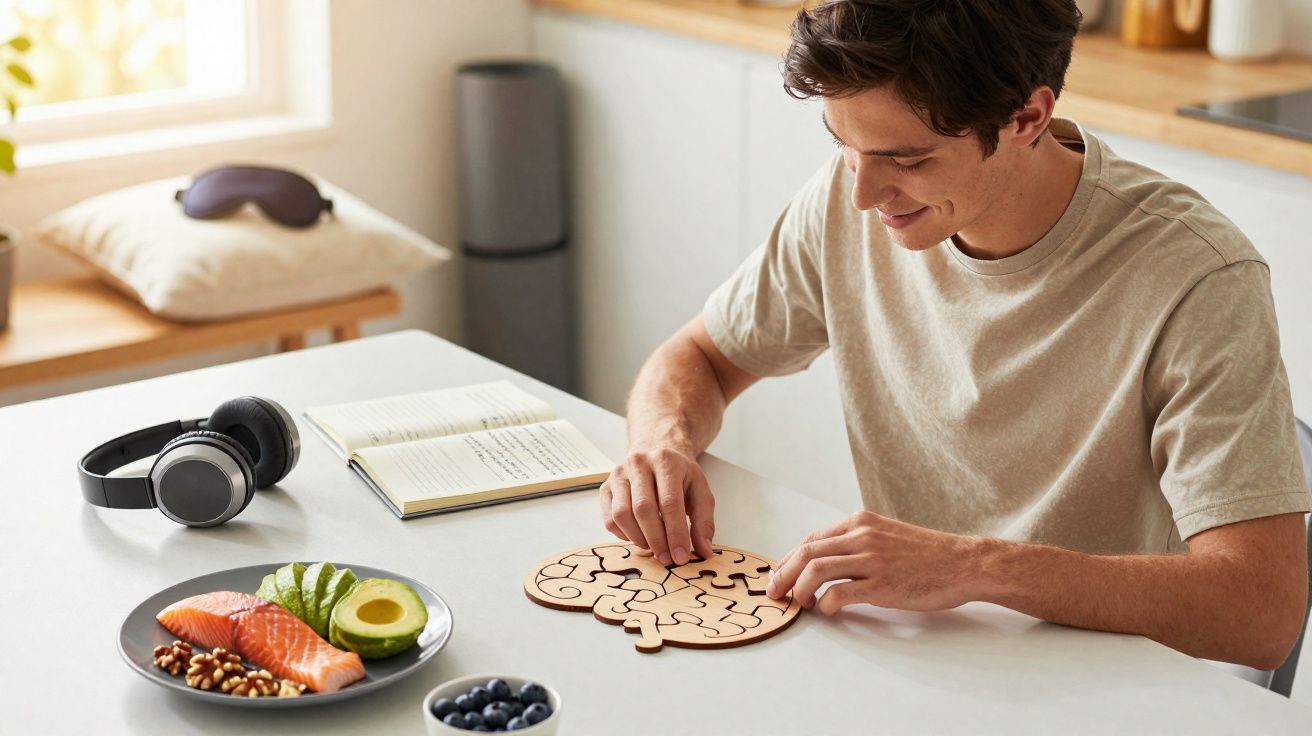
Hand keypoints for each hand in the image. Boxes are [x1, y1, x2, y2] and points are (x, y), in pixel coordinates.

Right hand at [598, 446, 715, 565]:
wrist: (656, 451)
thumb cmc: (679, 475)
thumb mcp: (700, 491)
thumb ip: (704, 521)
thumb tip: (704, 551)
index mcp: (666, 461)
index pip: (669, 503)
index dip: (675, 534)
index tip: (681, 556)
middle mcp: (638, 463)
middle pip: (643, 509)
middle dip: (657, 540)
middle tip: (667, 558)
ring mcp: (618, 475)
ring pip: (622, 514)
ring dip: (638, 539)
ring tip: (654, 547)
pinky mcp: (605, 487)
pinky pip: (609, 519)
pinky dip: (623, 535)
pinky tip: (639, 536)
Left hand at [765, 510, 984, 615]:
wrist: (964, 563)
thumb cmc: (927, 554)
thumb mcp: (887, 536)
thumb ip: (857, 543)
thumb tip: (825, 562)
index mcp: (860, 522)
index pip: (811, 539)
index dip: (788, 559)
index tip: (778, 575)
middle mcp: (862, 535)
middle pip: (807, 552)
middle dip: (783, 574)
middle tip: (774, 593)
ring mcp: (872, 558)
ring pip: (817, 569)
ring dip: (799, 589)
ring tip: (798, 604)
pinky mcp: (883, 583)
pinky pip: (840, 592)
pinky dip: (826, 604)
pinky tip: (827, 611)